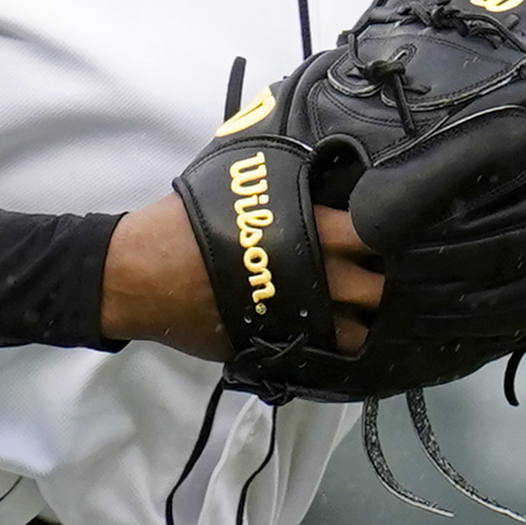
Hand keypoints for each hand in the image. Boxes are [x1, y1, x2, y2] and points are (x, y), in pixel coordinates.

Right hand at [104, 192, 380, 354]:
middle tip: (373, 278)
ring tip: (352, 314)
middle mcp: (309, 276)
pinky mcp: (273, 349)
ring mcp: (293, 319)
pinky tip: (326, 340)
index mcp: (303, 228)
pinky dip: (327, 351)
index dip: (383, 234)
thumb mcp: (233, 183)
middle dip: (380, 285)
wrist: (139, 273)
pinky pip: (318, 359)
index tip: (385, 235)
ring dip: (359, 323)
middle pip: (375, 289)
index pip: (369, 232)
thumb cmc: (185, 221)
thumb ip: (278, 182)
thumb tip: (311, 165)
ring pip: (355, 334)